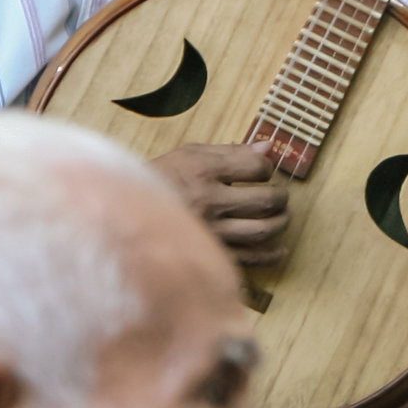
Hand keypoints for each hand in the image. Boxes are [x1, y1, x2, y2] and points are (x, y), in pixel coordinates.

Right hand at [152, 143, 289, 267]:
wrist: (125, 213)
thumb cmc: (163, 178)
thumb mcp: (191, 154)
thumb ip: (232, 151)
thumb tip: (269, 148)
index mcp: (203, 171)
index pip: (256, 169)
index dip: (268, 168)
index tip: (264, 171)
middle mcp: (208, 202)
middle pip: (265, 201)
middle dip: (281, 197)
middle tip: (280, 195)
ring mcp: (209, 232)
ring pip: (262, 231)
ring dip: (281, 223)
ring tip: (281, 216)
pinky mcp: (208, 255)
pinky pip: (249, 260)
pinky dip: (270, 256)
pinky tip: (280, 250)